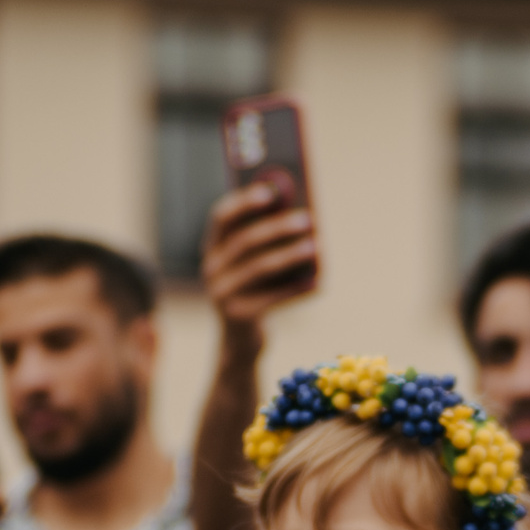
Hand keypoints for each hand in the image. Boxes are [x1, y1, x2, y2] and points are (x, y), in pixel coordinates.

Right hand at [201, 183, 318, 337]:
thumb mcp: (254, 263)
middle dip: (278, 228)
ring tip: (315, 246)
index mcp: (212, 248)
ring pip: (260, 268)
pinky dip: (297, 289)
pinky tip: (318, 282)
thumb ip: (267, 239)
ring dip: (291, 254)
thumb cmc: (256, 290)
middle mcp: (211, 268)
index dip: (244, 202)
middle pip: (245, 241)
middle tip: (308, 219)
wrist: (241, 339)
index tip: (271, 190)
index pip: (221, 217)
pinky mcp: (239, 316)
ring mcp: (222, 294)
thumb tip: (302, 213)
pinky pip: (273, 298)